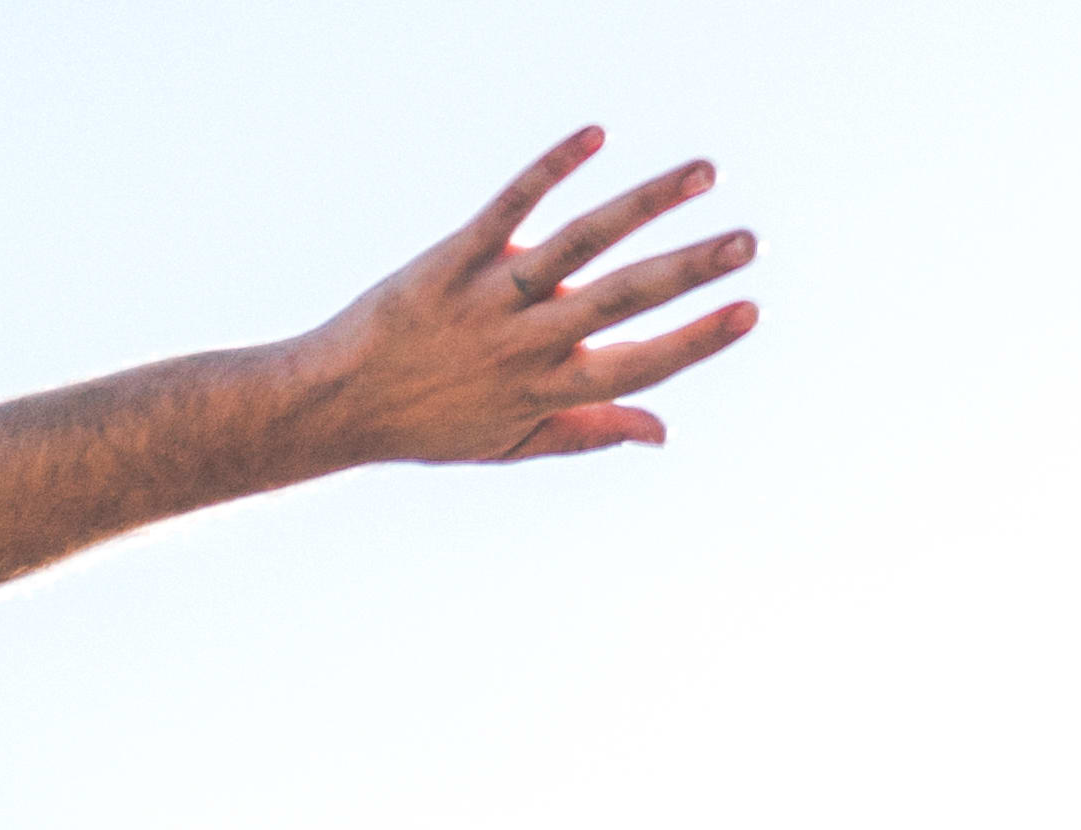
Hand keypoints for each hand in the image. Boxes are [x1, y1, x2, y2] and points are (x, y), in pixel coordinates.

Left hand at [294, 127, 760, 466]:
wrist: (331, 405)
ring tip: (703, 172)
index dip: (694, 342)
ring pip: (579, 244)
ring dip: (644, 205)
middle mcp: (524, 344)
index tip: (750, 310)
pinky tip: (595, 135)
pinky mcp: (450, 260)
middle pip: (621, 302)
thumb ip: (587, 434)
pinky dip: (550, 170)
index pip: (636, 366)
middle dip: (689, 271)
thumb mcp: (508, 443)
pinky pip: (507, 208)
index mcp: (545, 389)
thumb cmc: (427, 424)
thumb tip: (664, 431)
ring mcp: (489, 299)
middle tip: (748, 241)